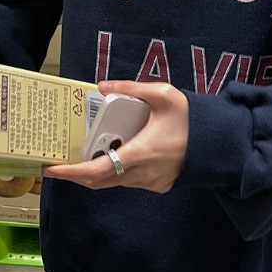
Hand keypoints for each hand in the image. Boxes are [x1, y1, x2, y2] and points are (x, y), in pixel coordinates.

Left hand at [44, 81, 188, 193]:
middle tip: (61, 162)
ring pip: (114, 181)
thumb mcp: (163, 95)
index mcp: (139, 154)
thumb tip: (102, 85)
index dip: (70, 173)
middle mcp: (141, 174)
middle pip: (99, 181)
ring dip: (98, 170)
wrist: (219, 143)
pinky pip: (129, 181)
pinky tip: (117, 153)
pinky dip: (117, 170)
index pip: (96, 171)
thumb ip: (131, 88)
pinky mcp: (157, 186)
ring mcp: (149, 183)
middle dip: (77, 174)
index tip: (52, 169)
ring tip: (88, 152)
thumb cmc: (192, 119)